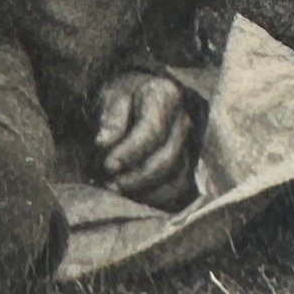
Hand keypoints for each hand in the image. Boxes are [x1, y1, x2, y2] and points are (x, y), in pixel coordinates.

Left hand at [92, 69, 200, 206]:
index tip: (108, 165)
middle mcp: (184, 121)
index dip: (130, 152)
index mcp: (166, 95)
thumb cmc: (120, 98)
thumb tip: (103, 142)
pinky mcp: (188, 164)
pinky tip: (134, 195)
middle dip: (137, 176)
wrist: (133, 102)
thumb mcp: (109, 96)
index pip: (153, 130)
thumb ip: (110, 118)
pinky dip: (156, 197)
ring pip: (175, 178)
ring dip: (146, 190)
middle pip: (167, 158)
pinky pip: (179, 190)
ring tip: (120, 190)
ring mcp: (190, 144)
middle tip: (111, 183)